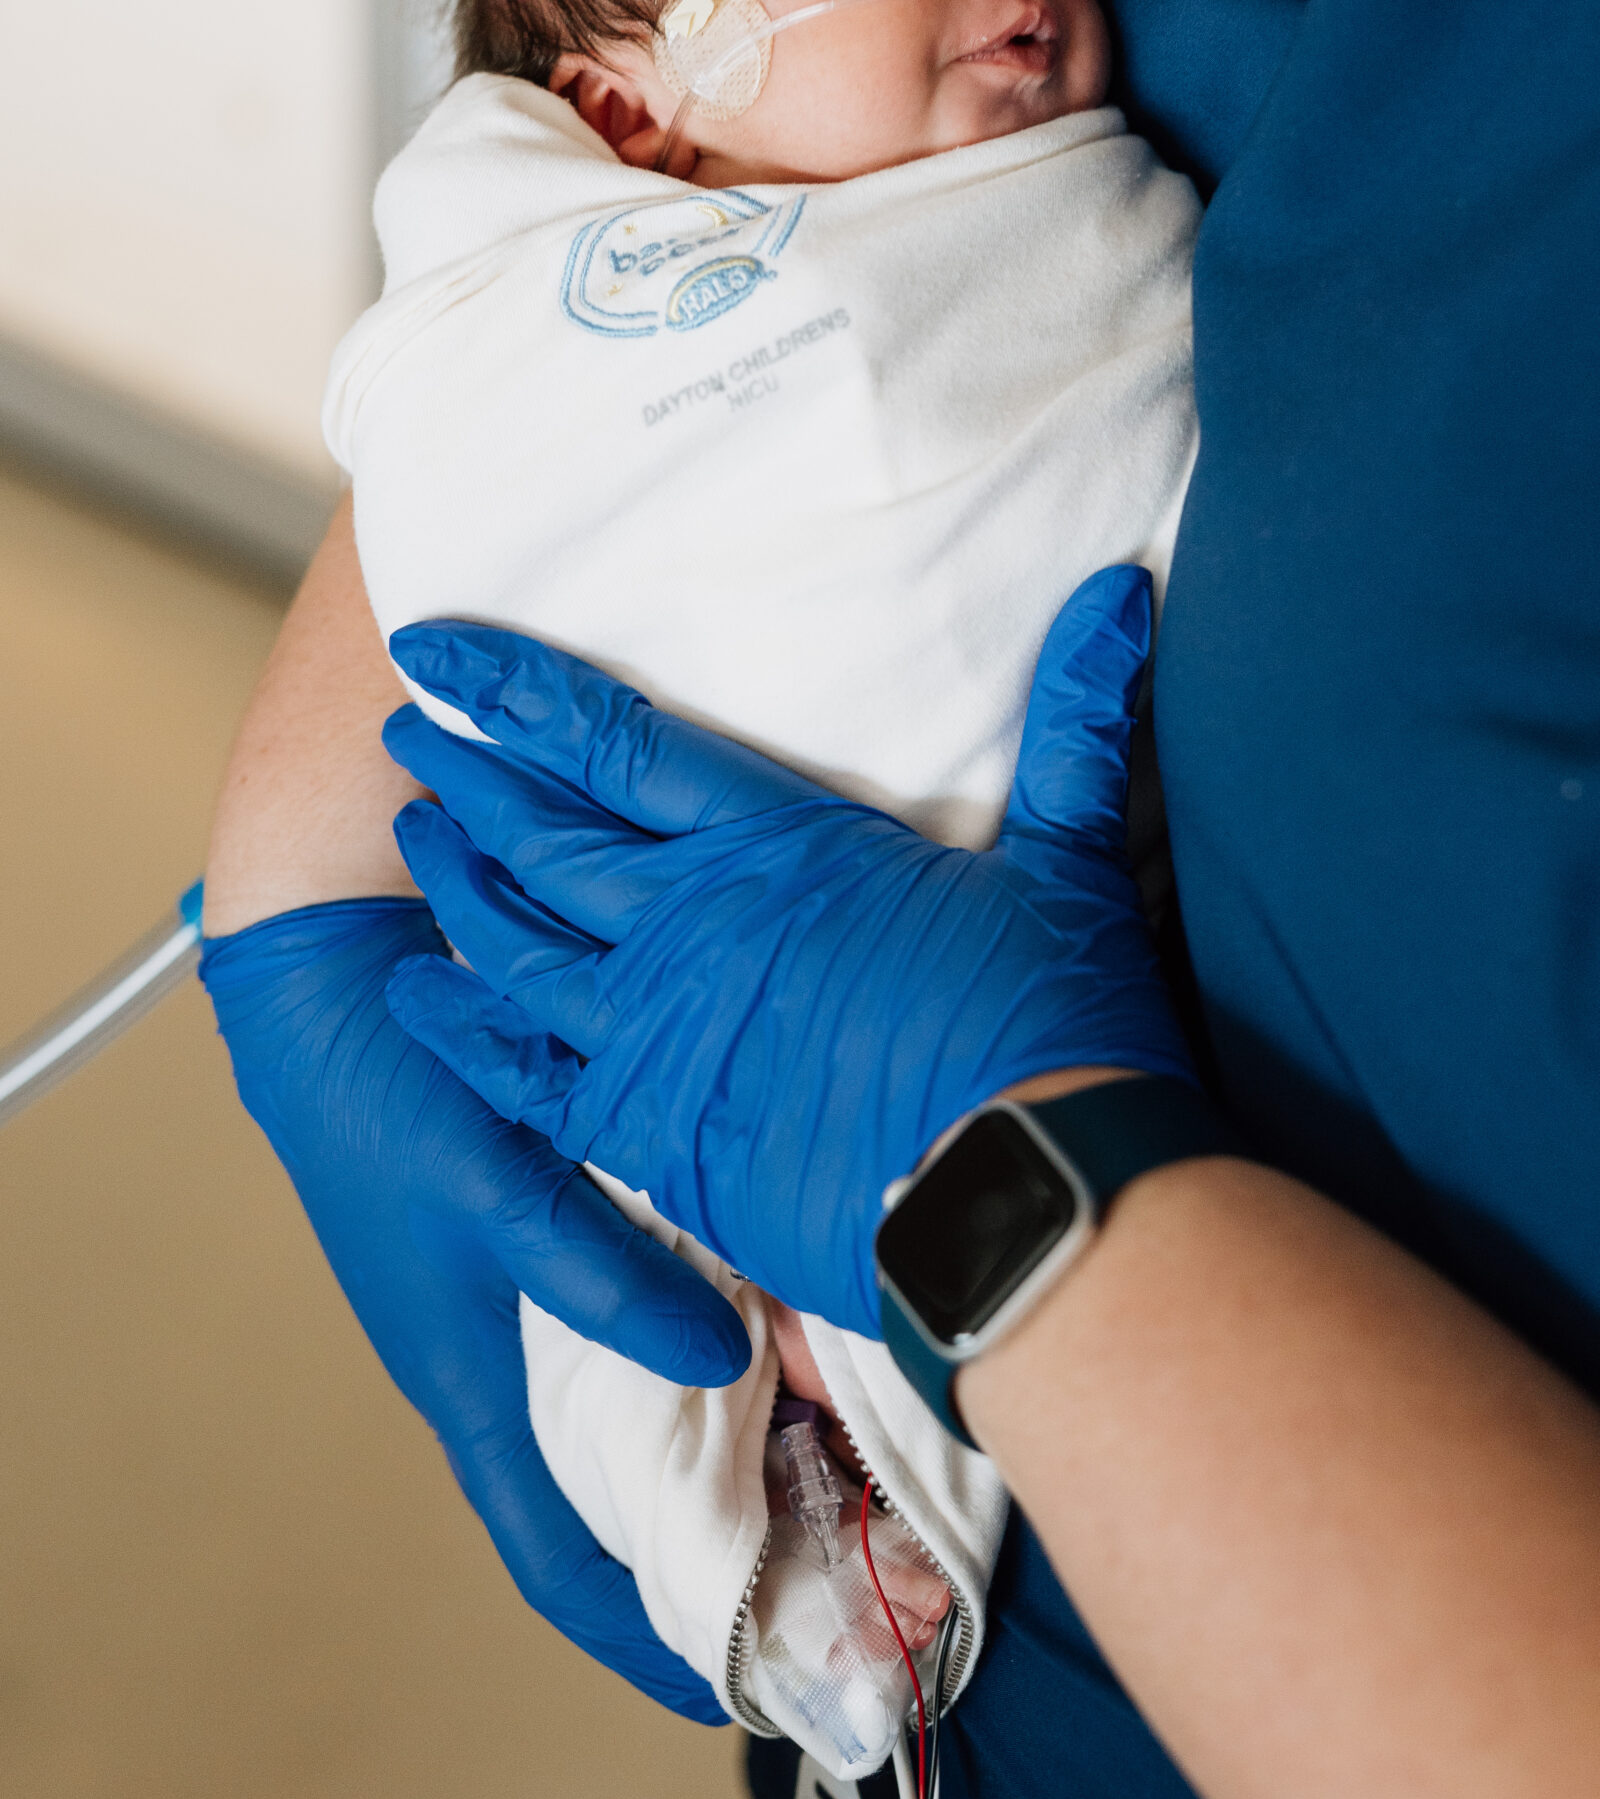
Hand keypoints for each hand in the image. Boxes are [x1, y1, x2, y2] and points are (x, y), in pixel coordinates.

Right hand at [200, 897, 748, 1722]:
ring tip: (826, 1439)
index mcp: (467, 1383)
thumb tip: (725, 1362)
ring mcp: (523, 1292)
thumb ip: (603, 1279)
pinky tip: (775, 1302)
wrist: (333, 978)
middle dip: (708, 1529)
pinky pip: (635, 1309)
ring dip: (718, 1428)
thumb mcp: (498, 1189)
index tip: (730, 1681)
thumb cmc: (389, 1097)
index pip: (556, 1557)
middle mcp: (499, 1356)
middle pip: (610, 1488)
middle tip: (823, 1544)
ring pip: (634, 1398)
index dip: (637, 1632)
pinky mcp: (545, 1224)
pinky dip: (704, 1326)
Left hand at [381, 566, 1193, 1336]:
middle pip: (543, 831)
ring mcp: (661, 1034)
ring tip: (415, 833)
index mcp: (778, 846)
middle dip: (468, 772)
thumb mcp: (1070, 861)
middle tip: (410, 732)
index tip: (439, 647)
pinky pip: (525, 1075)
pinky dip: (465, 1029)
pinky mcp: (657, 1136)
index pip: (615, 738)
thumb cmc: (1052, 1028)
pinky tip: (421, 995)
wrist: (1028, 1202)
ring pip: (518, 940)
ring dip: (459, 880)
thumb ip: (1075, 724)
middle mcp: (693, 926)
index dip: (517, 688)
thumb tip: (1121, 596)